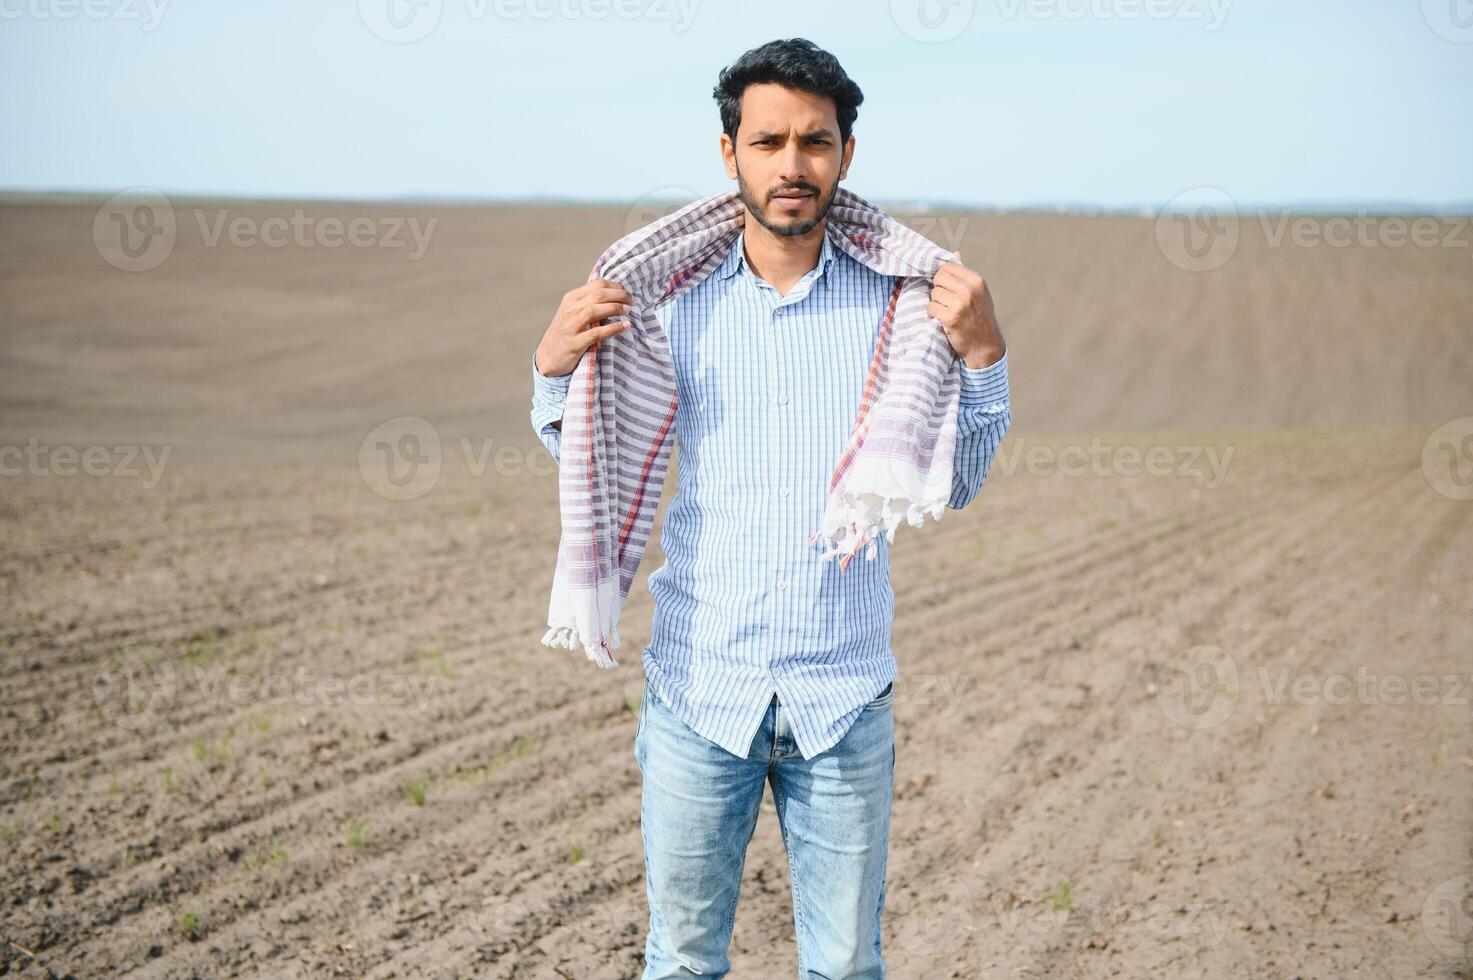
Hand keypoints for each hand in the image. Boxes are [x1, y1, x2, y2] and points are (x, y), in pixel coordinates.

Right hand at [535, 279, 635, 377]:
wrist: (548, 356)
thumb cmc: (566, 333)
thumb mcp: (573, 312)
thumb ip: (589, 301)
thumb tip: (612, 292)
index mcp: (571, 298)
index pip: (597, 284)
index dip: (616, 286)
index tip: (626, 292)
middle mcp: (570, 309)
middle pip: (598, 294)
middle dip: (620, 295)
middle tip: (633, 301)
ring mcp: (571, 326)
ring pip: (595, 310)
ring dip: (615, 308)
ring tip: (628, 311)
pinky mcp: (575, 343)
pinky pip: (596, 333)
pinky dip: (613, 328)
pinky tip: (625, 326)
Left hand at [927, 251, 1005, 368]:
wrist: (985, 347)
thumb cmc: (980, 319)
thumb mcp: (979, 294)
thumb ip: (965, 276)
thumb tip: (955, 253)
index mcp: (977, 282)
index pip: (948, 267)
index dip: (942, 277)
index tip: (945, 287)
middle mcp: (970, 291)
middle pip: (939, 278)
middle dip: (937, 289)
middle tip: (944, 301)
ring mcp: (960, 305)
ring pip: (934, 294)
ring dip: (935, 303)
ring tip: (945, 311)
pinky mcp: (951, 319)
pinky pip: (931, 308)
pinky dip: (932, 314)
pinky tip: (941, 319)